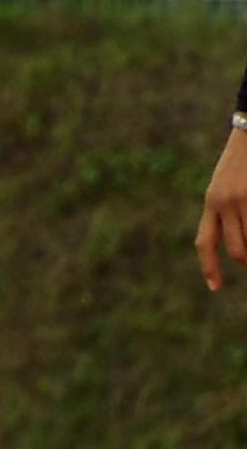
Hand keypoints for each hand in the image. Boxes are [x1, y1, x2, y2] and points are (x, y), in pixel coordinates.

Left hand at [198, 129, 246, 292]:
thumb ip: (226, 209)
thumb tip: (236, 243)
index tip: (214, 288)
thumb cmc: (244, 160)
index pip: (205, 241)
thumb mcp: (226, 184)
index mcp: (212, 200)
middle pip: (238, 250)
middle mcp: (225, 202)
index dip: (210, 267)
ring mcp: (245, 199)